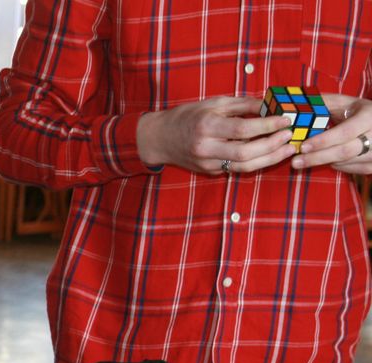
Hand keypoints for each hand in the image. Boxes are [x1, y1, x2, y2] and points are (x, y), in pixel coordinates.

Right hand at [136, 96, 295, 174]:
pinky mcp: (209, 171)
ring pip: (244, 166)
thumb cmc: (188, 116)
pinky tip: (270, 154)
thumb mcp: (214, 103)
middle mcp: (206, 147)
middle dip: (272, 145)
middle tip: (290, 136)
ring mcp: (207, 163)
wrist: (160, 138)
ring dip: (269, 159)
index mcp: (207, 126)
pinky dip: (256, 162)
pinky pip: (237, 169)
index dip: (267, 126)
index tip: (285, 120)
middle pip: (245, 152)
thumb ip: (243, 105)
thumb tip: (271, 104)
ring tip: (287, 149)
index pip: (243, 129)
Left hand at [292, 95, 371, 174]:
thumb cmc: (359, 111)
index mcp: (370, 116)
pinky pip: (352, 169)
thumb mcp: (346, 103)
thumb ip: (324, 103)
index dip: (323, 141)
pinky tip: (327, 160)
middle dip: (318, 157)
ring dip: (324, 161)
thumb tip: (299, 104)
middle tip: (295, 162)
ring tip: (305, 160)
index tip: (303, 146)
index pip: (345, 132)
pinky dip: (337, 166)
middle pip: (345, 151)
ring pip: (347, 162)